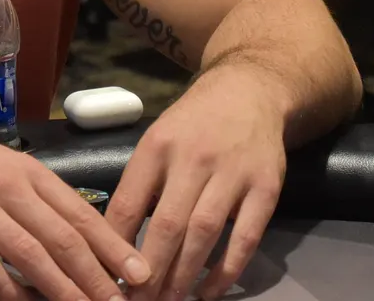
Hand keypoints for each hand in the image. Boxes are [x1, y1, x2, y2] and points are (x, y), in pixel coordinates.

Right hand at [0, 118, 150, 300]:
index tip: (140, 273)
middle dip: (97, 277)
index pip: (79, 213)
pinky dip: (10, 290)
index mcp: (26, 172)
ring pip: (31, 254)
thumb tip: (80, 239)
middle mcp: (6, 187)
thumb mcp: (2, 168)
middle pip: (62, 237)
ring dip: (63, 289)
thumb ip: (36, 200)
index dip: (112, 246)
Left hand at [108, 67, 286, 300]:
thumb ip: (138, 185)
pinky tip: (209, 291)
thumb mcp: (157, 141)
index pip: (128, 203)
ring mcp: (233, 172)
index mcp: (157, 146)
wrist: (249, 92)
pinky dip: (226, 269)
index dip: (114, 245)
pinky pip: (245, 237)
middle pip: (166, 223)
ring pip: (203, 232)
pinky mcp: (266, 187)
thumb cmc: (193, 124)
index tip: (106, 277)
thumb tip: (110, 240)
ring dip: (184, 274)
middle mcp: (193, 157)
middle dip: (149, 270)